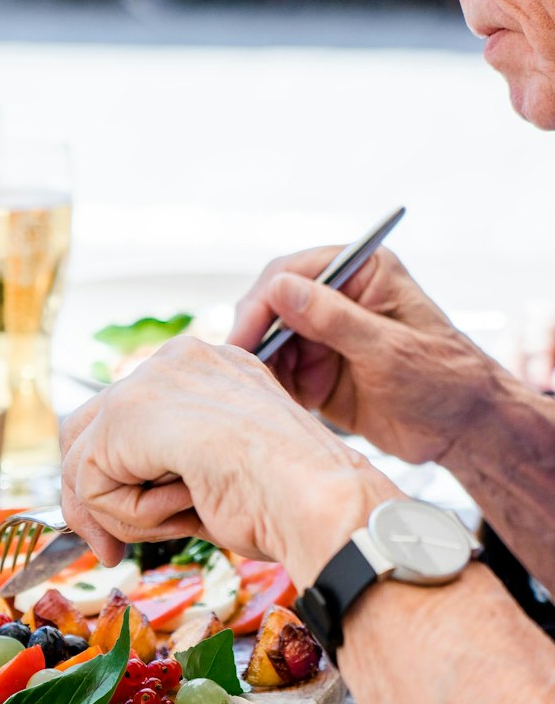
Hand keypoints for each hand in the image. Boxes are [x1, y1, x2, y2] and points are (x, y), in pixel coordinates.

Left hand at [60, 336, 396, 583]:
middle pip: (87, 430)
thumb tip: (108, 504)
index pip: (126, 420)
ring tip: (181, 518)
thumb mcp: (218, 475)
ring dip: (123, 513)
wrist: (318, 498)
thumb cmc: (289, 501)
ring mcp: (152, 378)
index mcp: (208, 369)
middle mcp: (177, 360)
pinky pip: (90, 481)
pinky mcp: (129, 410)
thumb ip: (167, 473)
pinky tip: (183, 505)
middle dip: (92, 498)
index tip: (121, 532)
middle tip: (109, 550)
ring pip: (87, 461)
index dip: (116, 480)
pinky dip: (128, 515)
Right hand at [228, 246, 495, 465]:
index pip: (293, 273)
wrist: (463, 430)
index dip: (263, 303)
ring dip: (261, 364)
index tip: (244, 336)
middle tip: (240, 367)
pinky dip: (271, 387)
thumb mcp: (389, 350)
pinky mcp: (317, 371)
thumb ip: (334, 319)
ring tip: (257, 390)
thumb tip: (280, 290)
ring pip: (270, 341)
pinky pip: (279, 373)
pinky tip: (272, 401)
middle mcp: (338, 298)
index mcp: (362, 273)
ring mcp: (325, 335)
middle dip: (255, 335)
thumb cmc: (444, 380)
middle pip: (272, 306)